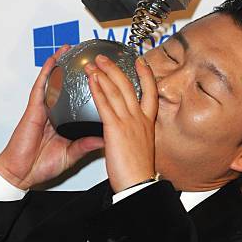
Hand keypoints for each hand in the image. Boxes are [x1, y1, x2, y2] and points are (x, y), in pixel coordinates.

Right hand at [0, 44, 103, 189]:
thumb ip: (85, 146)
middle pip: (68, 88)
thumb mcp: (70, 156)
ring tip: (71, 49)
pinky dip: (46, 72)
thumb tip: (104, 139)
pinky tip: (53, 59)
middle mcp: (55, 114)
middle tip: (89, 56)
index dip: (90, 90)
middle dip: (77, 72)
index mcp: (65, 125)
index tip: (102, 79)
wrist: (20, 173)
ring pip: (54, 82)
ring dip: (62, 65)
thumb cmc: (40, 166)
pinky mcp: (33, 109)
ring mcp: (44, 110)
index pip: (80, 104)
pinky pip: (40, 86)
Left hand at [84, 53, 157, 192]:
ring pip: (116, 91)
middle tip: (105, 58)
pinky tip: (92, 80)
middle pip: (129, 86)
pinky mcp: (115, 129)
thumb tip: (128, 133)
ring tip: (93, 63)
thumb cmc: (138, 172)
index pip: (150, 93)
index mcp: (147, 124)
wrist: (138, 184)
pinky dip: (98, 89)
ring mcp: (128, 122)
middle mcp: (139, 119)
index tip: (141, 63)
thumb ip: (133, 136)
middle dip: (116, 69)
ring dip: (103, 74)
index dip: (146, 75)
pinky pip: (105, 104)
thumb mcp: (140, 148)